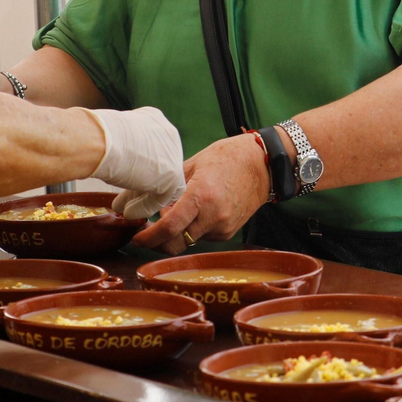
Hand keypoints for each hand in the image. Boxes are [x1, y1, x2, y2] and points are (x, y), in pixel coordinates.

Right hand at [86, 107, 186, 219]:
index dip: (139, 166)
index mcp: (154, 120)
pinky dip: (144, 207)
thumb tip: (110, 156)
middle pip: (159, 165)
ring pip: (161, 183)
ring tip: (124, 210)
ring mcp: (172, 155)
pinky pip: (160, 197)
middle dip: (141, 183)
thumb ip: (119, 145)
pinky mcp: (171, 175)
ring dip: (142, 198)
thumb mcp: (109, 135)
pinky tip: (129, 213)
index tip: (124, 176)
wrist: (98, 141)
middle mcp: (167, 134)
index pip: (153, 148)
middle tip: (123, 197)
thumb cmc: (94, 135)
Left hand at [135, 134, 269, 252]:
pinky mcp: (229, 233)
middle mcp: (213, 216)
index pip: (170, 227)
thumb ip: (171, 187)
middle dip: (158, 242)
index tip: (137, 237)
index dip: (149, 237)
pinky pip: (203, 237)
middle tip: (148, 231)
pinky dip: (193, 229)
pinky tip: (198, 211)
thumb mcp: (193, 165)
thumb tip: (148, 201)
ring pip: (189, 241)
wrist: (263, 165)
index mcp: (201, 195)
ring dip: (177, 233)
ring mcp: (223, 227)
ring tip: (177, 211)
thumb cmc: (227, 158)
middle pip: (177, 243)